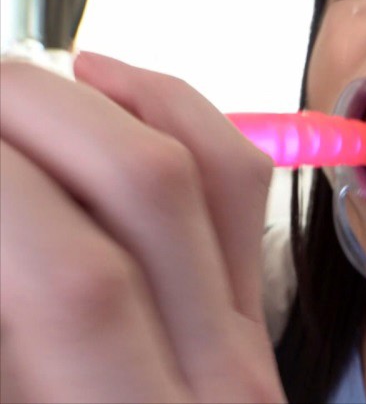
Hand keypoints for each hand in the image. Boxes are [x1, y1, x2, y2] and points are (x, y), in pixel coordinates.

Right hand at [0, 53, 283, 402]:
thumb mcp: (24, 394)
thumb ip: (21, 334)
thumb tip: (12, 208)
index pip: (73, 279)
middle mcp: (210, 384)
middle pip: (142, 189)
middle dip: (29, 110)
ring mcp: (246, 344)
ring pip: (200, 166)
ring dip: (94, 101)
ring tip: (17, 83)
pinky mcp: (251, 323)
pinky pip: (235, 187)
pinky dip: (173, 113)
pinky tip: (107, 88)